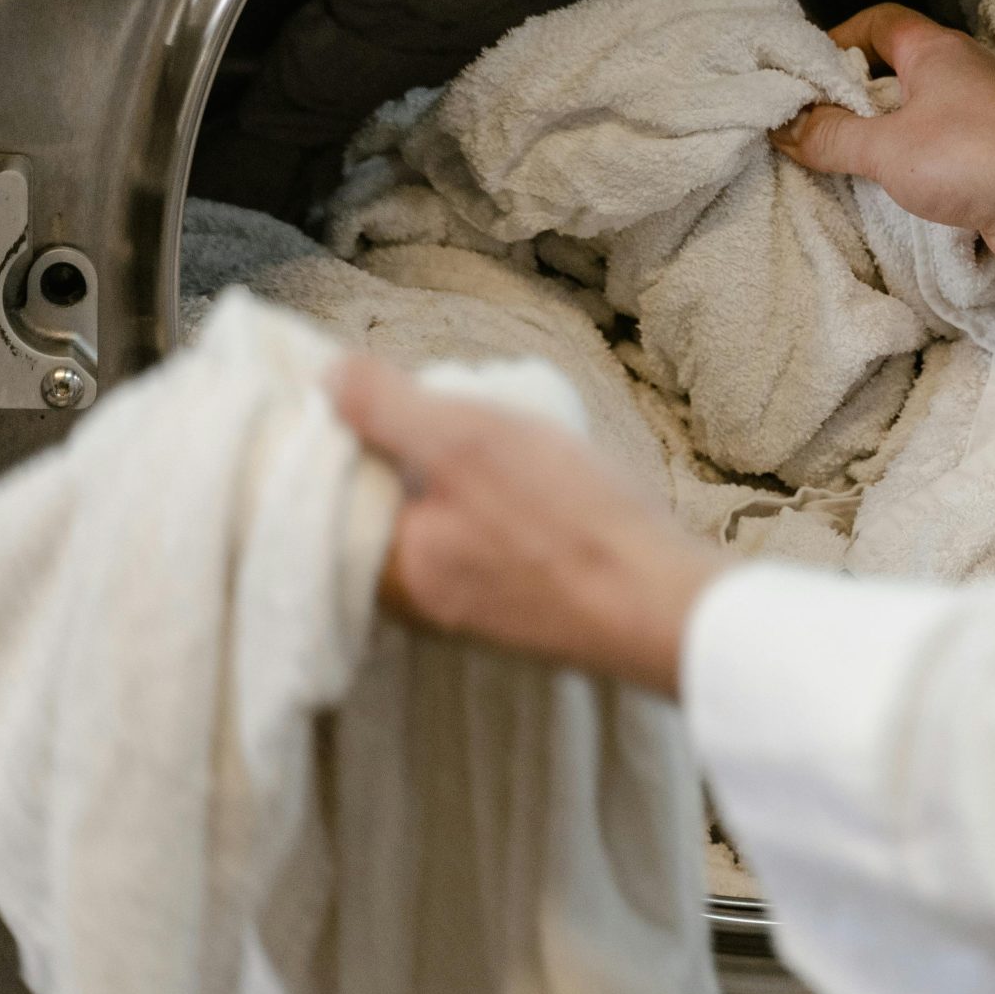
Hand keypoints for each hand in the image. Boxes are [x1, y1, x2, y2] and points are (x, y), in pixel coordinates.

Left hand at [330, 357, 725, 697]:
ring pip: (442, 529)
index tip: (371, 397)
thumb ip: (387, 410)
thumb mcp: (468, 442)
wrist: (669, 605)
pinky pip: (488, 550)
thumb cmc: (569, 524)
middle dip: (406, 458)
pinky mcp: (526, 611)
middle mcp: (424, 604)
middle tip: (440, 407)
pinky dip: (497, 512)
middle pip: (389, 513)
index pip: (336, 495)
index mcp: (392, 571)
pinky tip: (534, 484)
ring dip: (457, 482)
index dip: (348, 438)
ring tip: (493, 437)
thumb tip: (326, 379)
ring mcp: (477, 614)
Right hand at [774, 3, 994, 282]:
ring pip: (919, 124)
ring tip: (840, 169)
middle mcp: (962, 79)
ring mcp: (981, 125)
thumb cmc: (971, 155)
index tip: (803, 73)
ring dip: (883, 144)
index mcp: (935, 51)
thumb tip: (786, 127)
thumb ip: (832, 137)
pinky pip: (940, 166)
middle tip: (812, 130)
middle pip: (896, 76)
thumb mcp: (885, 146)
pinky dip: (913, 179)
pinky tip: (886, 203)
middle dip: (853, 101)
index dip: (839, 39)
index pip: (879, 23)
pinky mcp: (993, 168)